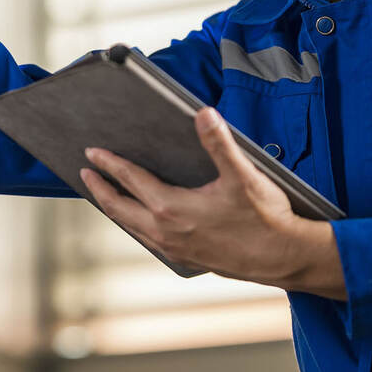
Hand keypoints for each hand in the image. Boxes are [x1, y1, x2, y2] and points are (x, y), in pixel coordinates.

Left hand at [80, 106, 346, 297]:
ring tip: (106, 195)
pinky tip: (143, 220)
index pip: (130, 180)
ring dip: (117, 209)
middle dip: (100, 189)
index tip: (91, 152)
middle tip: (85, 173)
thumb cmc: (266, 217)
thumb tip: (203, 113)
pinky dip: (136, 225)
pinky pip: (149, 240)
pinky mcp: (188, 259)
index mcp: (172, 209)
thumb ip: (220, 143)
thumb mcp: (243, 175)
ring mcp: (175, 249)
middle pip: (120, 209)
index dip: (109, 164)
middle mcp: (166, 232)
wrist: (287, 259)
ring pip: (133, 227)